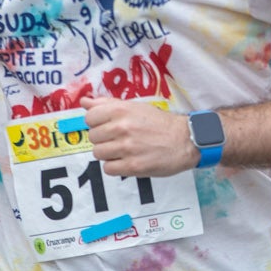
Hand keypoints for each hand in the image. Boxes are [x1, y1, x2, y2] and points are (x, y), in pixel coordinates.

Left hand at [79, 96, 199, 175]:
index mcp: (121, 110)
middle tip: (119, 139)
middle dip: (103, 138)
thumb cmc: (160, 123)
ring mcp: (126, 148)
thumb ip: (108, 104)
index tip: (107, 126)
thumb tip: (85, 102)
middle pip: (93, 137)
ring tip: (123, 150)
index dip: (97, 123)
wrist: (185, 140)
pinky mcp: (132, 166)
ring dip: (108, 153)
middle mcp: (121, 128)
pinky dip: (115, 166)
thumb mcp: (135, 107)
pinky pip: (108, 169)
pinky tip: (127, 160)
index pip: (89, 118)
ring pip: (98, 153)